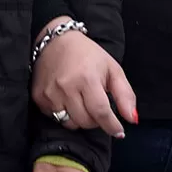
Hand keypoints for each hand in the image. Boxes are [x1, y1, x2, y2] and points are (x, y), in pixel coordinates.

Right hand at [32, 17, 136, 137]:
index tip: (118, 131)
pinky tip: (67, 100)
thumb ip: (125, 95)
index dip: (112, 126)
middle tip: (97, 107)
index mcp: (87, 78)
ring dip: (80, 119)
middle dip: (96, 120)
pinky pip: (54, 118)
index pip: (101, 113)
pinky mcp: (38, 97)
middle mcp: (66, 87)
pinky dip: (64, 114)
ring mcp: (50, 93)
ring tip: (82, 103)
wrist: (55, 40)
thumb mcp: (112, 69)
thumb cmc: (87, 55)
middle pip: (86, 121)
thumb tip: (132, 119)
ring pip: (70, 123)